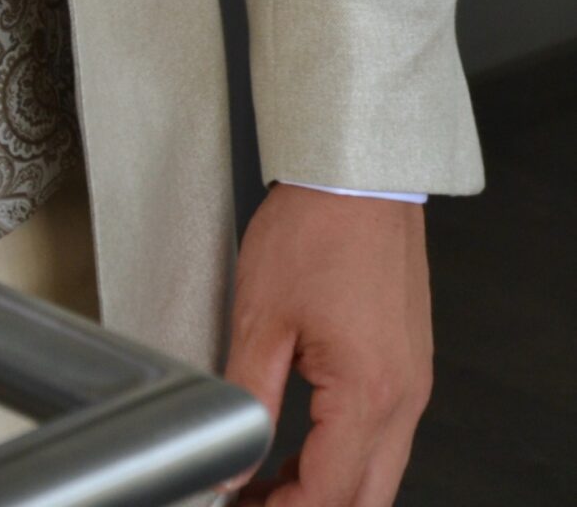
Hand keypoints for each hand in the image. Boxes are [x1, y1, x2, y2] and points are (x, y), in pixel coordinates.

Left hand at [222, 184, 433, 504]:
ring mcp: (413, 382)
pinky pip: (384, 435)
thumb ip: (247, 396)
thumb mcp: (261, 317)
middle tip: (256, 503)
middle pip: (365, 500)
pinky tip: (300, 445)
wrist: (357, 172)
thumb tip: (233, 454)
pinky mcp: (409, 364)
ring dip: (327, 487)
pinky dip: (344, 454)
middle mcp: (403, 397)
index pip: (328, 495)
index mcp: (368, 393)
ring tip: (267, 482)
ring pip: (378, 472)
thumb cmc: (317, 226)